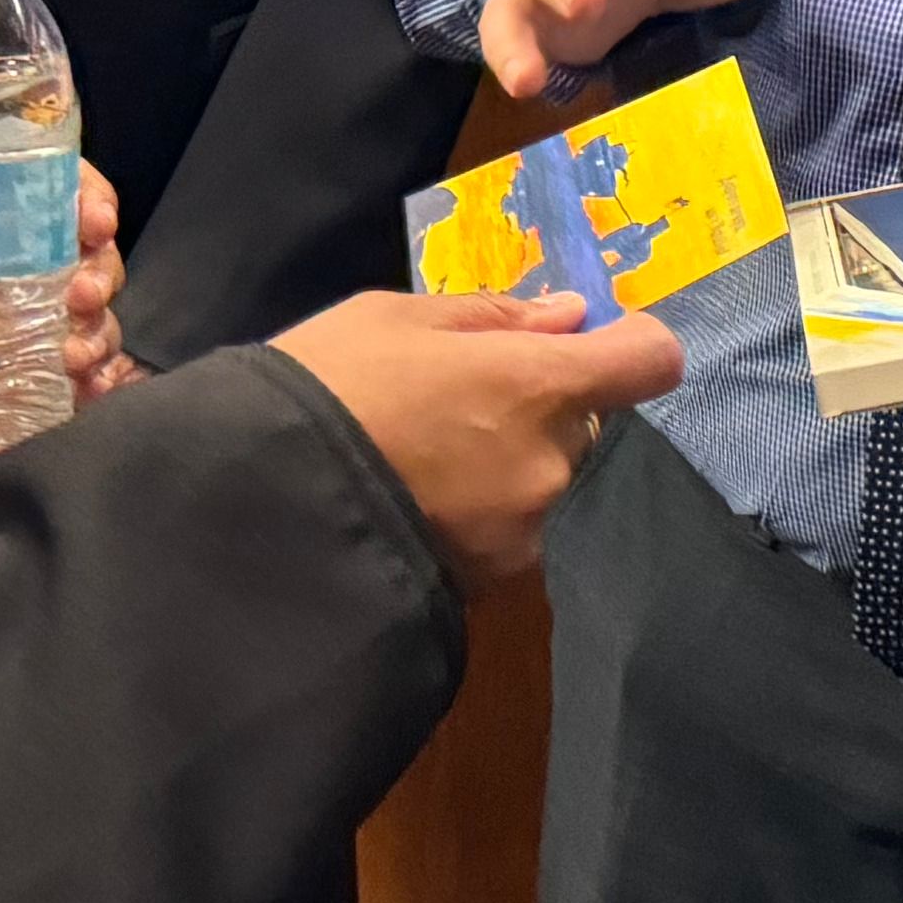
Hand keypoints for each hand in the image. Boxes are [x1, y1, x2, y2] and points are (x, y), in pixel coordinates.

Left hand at [0, 169, 123, 487]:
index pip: (24, 187)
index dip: (76, 192)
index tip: (91, 219)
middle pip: (66, 256)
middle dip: (96, 270)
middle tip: (77, 297)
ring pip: (68, 321)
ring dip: (94, 332)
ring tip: (72, 354)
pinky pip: (44, 389)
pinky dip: (82, 389)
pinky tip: (84, 393)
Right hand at [272, 289, 687, 594]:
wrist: (252, 507)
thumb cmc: (323, 389)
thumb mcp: (395, 318)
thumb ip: (494, 317)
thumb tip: (566, 316)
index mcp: (539, 386)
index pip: (649, 362)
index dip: (634, 344)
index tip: (599, 340)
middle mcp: (554, 466)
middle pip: (594, 427)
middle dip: (551, 411)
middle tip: (471, 402)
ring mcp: (527, 535)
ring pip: (553, 485)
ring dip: (517, 467)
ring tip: (434, 460)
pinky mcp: (491, 586)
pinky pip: (515, 534)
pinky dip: (487, 515)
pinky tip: (425, 503)